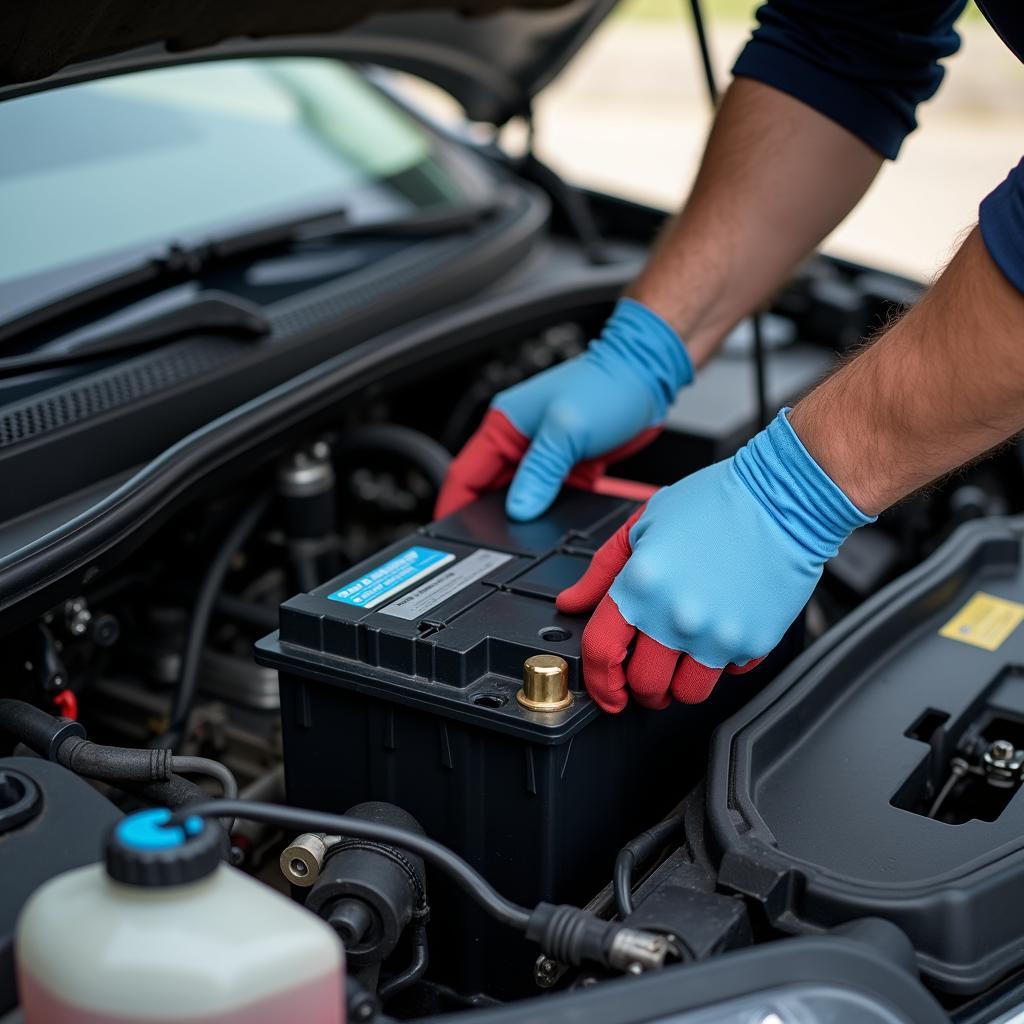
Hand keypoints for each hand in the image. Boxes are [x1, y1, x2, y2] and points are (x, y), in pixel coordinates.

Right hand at [434, 299, 692, 520]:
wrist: (647, 374)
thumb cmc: (608, 385)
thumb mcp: (566, 431)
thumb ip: (538, 473)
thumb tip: (518, 511)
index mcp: (503, 425)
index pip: (464, 474)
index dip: (452, 505)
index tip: (446, 533)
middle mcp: (518, 439)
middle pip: (489, 489)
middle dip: (487, 517)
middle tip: (488, 545)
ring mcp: (543, 452)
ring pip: (520, 495)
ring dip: (521, 516)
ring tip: (520, 540)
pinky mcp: (567, 463)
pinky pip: (549, 494)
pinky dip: (549, 512)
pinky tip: (553, 526)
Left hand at [557, 410, 872, 711]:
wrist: (784, 498)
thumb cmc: (716, 502)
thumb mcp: (643, 524)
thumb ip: (601, 571)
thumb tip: (573, 602)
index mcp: (642, 583)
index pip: (602, 652)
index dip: (597, 681)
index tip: (604, 690)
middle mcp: (677, 615)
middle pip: (645, 686)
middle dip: (639, 686)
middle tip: (646, 671)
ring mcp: (718, 633)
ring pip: (688, 694)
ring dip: (679, 684)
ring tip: (682, 658)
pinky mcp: (755, 641)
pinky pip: (729, 674)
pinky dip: (720, 661)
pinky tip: (720, 630)